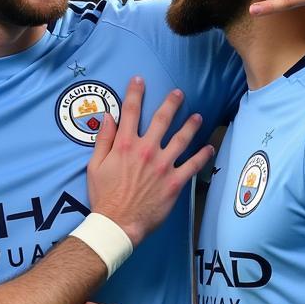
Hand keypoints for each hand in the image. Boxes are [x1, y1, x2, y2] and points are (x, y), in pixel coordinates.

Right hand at [87, 77, 211, 245]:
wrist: (117, 223)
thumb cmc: (104, 196)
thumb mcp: (95, 165)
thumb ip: (104, 139)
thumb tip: (109, 116)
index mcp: (125, 144)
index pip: (130, 111)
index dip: (135, 93)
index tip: (139, 80)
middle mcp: (146, 150)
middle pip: (162, 119)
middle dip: (171, 103)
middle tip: (179, 93)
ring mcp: (163, 166)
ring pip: (182, 138)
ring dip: (191, 125)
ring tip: (198, 116)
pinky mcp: (175, 182)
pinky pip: (193, 165)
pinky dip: (203, 155)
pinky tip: (209, 147)